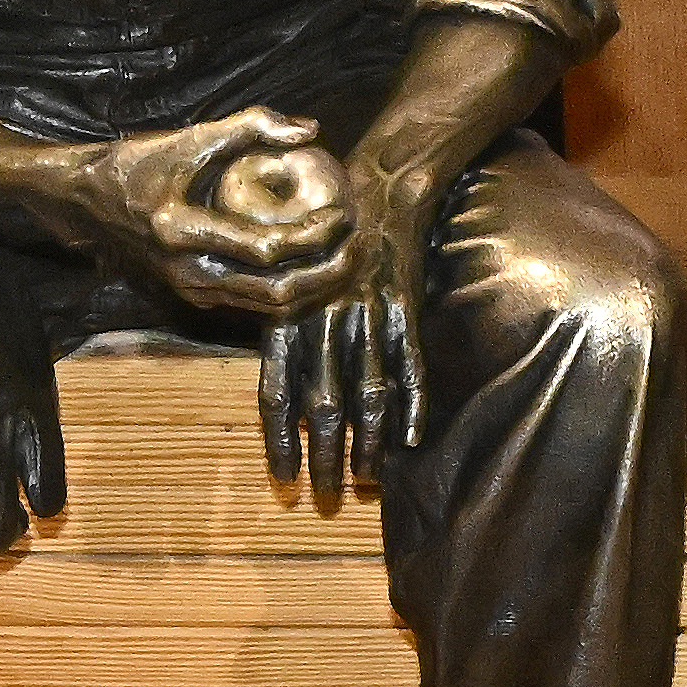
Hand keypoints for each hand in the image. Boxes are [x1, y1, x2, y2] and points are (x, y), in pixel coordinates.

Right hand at [60, 108, 349, 304]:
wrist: (82, 203)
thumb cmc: (135, 163)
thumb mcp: (187, 137)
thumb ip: (250, 126)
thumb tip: (310, 129)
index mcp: (180, 231)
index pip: (266, 248)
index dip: (314, 234)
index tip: (346, 212)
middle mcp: (186, 272)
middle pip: (276, 291)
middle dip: (327, 272)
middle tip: (361, 244)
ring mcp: (191, 291)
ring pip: (269, 308)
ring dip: (316, 287)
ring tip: (348, 257)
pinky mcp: (196, 297)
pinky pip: (255, 305)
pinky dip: (293, 293)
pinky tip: (318, 268)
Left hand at [253, 148, 444, 495]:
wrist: (376, 190)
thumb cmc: (323, 241)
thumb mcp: (290, 284)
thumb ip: (288, 336)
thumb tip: (286, 398)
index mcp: (288, 318)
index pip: (276, 392)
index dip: (280, 440)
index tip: (282, 480)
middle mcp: (322, 321)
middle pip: (321, 403)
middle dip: (323, 456)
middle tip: (324, 496)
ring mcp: (366, 316)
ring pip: (365, 391)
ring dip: (366, 442)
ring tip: (365, 481)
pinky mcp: (403, 308)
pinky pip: (408, 364)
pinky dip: (410, 404)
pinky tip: (410, 439)